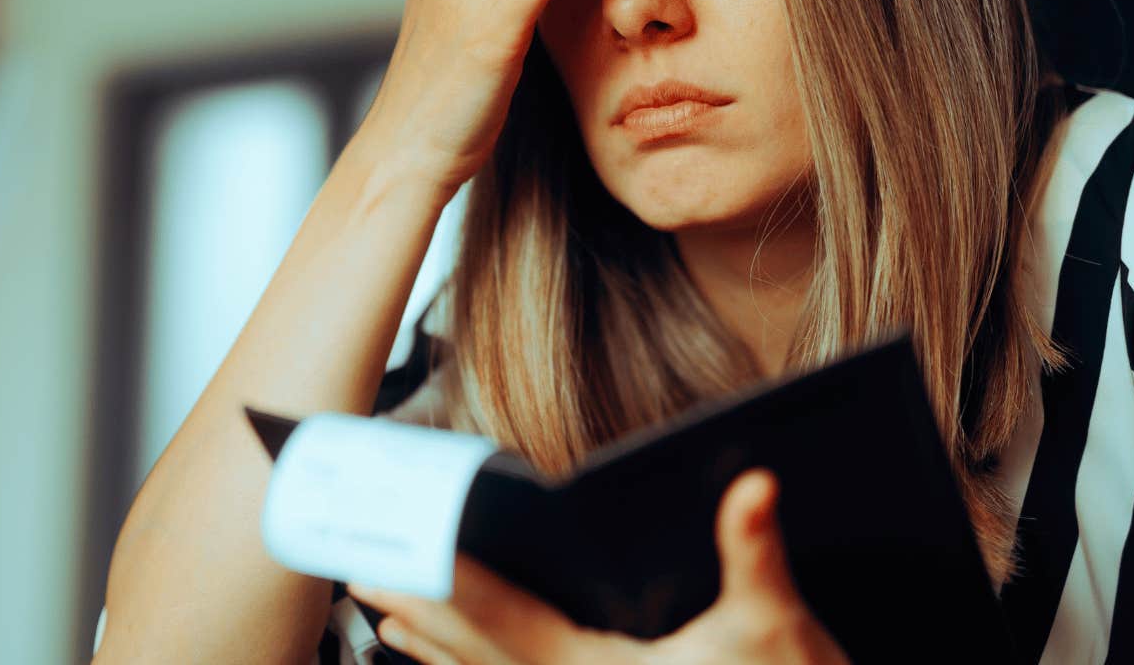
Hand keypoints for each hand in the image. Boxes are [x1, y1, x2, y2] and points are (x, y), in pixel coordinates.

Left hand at [345, 468, 849, 664]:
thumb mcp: (777, 631)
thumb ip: (755, 554)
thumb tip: (755, 486)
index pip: (499, 619)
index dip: (441, 580)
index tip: (389, 550)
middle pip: (472, 649)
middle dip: (414, 606)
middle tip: (357, 563)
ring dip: (430, 645)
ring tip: (380, 610)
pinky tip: (442, 661)